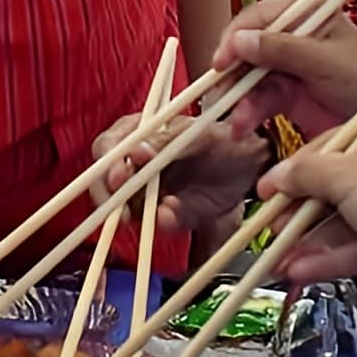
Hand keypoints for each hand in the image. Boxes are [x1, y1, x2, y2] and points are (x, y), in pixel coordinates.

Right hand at [90, 110, 266, 238]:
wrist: (251, 164)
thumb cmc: (223, 137)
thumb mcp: (196, 133)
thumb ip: (165, 141)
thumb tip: (135, 152)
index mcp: (137, 134)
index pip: (107, 149)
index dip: (106, 164)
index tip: (117, 178)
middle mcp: (135, 164)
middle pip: (105, 184)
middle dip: (111, 198)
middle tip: (123, 209)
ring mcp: (147, 192)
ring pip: (125, 208)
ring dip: (138, 213)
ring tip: (163, 209)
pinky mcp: (164, 215)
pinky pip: (155, 223)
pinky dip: (162, 222)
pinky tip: (173, 214)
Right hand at [216, 0, 356, 134]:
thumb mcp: (327, 61)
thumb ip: (283, 50)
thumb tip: (238, 41)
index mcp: (305, 14)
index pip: (257, 18)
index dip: (234, 38)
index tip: (221, 63)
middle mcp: (291, 37)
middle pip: (247, 50)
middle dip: (232, 76)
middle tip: (220, 99)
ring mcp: (288, 67)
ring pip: (249, 79)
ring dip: (240, 100)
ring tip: (239, 123)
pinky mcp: (289, 96)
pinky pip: (259, 101)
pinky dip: (249, 115)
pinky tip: (243, 128)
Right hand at [261, 116, 356, 287]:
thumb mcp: (345, 171)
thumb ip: (306, 174)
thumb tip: (275, 176)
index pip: (323, 152)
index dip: (291, 174)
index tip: (263, 195)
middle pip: (330, 193)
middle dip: (296, 216)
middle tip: (266, 235)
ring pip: (341, 228)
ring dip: (307, 245)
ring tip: (273, 264)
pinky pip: (356, 251)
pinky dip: (328, 261)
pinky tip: (297, 272)